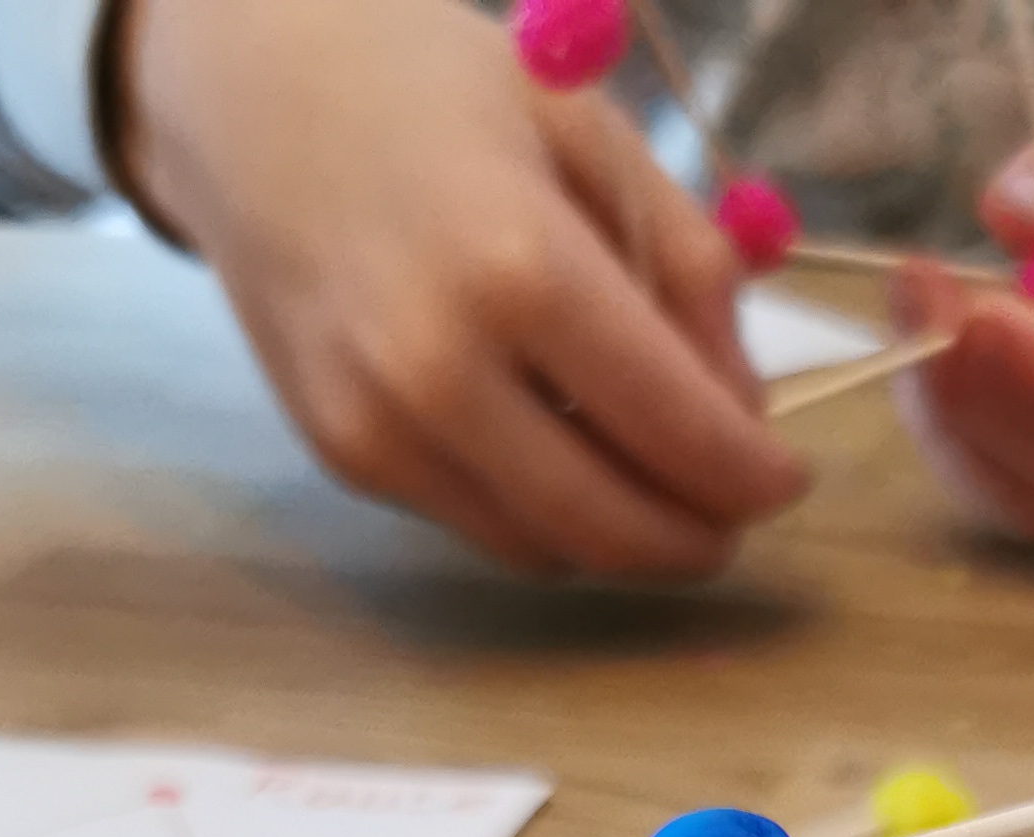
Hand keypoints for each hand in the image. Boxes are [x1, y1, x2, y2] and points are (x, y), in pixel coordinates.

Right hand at [112, 0, 808, 576]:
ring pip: (551, 550)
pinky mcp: (343, 455)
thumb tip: (743, 407)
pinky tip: (562, 450)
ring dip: (624, 540)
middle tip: (733, 512)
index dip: (753, 476)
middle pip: (617, 526)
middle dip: (698, 537)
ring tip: (655, 481)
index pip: (679, 431)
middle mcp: (441, 368)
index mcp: (519, 267)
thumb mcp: (589, 133)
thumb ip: (688, 267)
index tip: (788, 476)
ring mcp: (382, 426)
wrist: (245, 88)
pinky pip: (481, 527)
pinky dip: (545, 516)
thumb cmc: (432, 88)